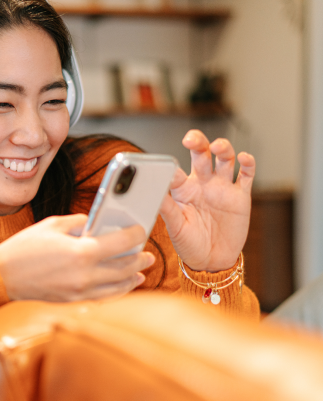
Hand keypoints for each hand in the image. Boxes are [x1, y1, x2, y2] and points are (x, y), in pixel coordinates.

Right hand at [0, 214, 154, 300]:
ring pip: (117, 286)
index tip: (141, 230)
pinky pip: (104, 297)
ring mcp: (80, 291)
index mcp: (81, 252)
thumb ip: (79, 222)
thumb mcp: (53, 225)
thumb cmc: (24, 248)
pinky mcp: (74, 300)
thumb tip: (96, 224)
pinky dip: (117, 291)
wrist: (4, 275)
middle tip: (147, 253)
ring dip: (132, 277)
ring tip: (140, 270)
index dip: (135, 235)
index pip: (120, 243)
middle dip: (140, 259)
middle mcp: (85, 274)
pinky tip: (123, 286)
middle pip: (124, 267)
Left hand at [159, 129, 254, 271]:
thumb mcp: (175, 227)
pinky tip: (244, 157)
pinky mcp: (240, 196)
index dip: (173, 168)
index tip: (168, 171)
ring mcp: (222, 187)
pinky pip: (246, 175)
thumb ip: (167, 207)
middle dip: (198, 142)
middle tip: (191, 139)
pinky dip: (248, 163)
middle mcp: (202, 183)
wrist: (212, 260)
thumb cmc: (189, 244)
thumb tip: (152, 191)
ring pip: (224, 159)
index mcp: (183, 190)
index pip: (177, 171)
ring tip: (218, 146)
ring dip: (223, 148)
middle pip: (202, 155)